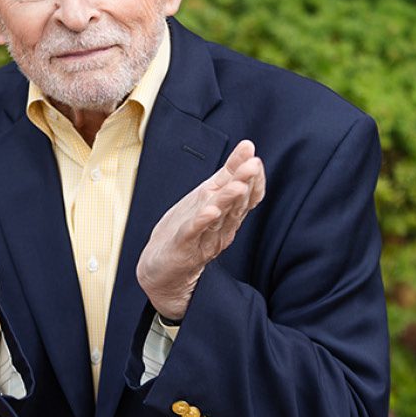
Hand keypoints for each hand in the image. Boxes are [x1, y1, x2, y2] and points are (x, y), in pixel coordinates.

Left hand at [137, 140, 265, 321]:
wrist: (161, 269)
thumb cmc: (186, 230)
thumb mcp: (209, 195)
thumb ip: (229, 173)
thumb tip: (248, 147)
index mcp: (227, 214)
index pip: (246, 195)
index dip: (252, 178)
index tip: (254, 158)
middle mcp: (221, 226)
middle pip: (235, 204)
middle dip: (244, 183)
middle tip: (253, 166)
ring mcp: (204, 238)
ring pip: (219, 217)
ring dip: (228, 200)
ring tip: (237, 185)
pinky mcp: (185, 248)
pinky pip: (194, 233)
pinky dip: (201, 222)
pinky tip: (209, 212)